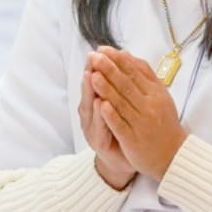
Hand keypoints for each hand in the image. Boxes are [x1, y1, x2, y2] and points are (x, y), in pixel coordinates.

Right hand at [79, 66, 135, 189]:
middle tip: (93, 59)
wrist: (123, 161)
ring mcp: (92, 130)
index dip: (97, 66)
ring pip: (90, 108)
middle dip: (92, 75)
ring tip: (93, 76)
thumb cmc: (121, 129)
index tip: (100, 51)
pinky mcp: (98, 144)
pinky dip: (100, 116)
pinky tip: (101, 104)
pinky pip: (99, 128)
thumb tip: (120, 59)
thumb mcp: (118, 105)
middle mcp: (89, 115)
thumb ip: (116, 86)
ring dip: (91, 92)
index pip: (94, 81)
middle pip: (88, 92)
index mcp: (94, 103)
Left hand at [86, 47, 187, 180]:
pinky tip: (102, 104)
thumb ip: (144, 74)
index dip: (118, 60)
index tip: (103, 50)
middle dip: (109, 69)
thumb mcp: (160, 95)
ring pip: (122, 103)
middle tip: (94, 57)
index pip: (135, 72)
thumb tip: (126, 53)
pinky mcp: (134, 140)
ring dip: (107, 89)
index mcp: (156, 93)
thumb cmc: (163, 122)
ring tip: (93, 75)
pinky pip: (121, 125)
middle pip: (127, 84)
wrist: (173, 155)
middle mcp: (150, 106)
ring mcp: (142, 123)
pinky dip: (112, 115)